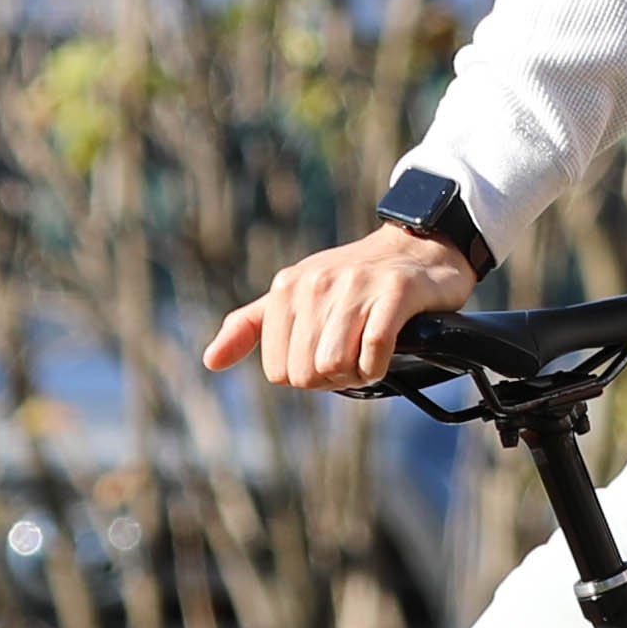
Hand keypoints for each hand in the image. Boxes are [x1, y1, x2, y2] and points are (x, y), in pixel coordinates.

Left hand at [207, 222, 480, 396]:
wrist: (416, 246)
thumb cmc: (352, 281)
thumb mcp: (294, 297)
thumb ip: (249, 327)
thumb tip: (210, 362)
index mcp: (286, 287)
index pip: (278, 371)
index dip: (306, 377)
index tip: (328, 357)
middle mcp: (316, 283)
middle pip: (307, 374)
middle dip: (332, 380)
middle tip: (352, 359)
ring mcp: (356, 285)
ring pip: (335, 365)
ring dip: (356, 374)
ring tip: (369, 355)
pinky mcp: (395, 291)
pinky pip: (373, 350)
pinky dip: (377, 366)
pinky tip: (386, 355)